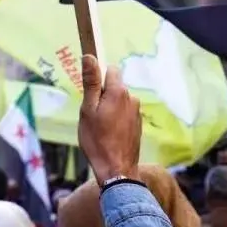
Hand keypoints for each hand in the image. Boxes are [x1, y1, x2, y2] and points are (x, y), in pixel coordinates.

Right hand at [78, 54, 141, 185]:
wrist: (116, 169)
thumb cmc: (97, 140)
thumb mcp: (88, 109)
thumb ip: (91, 82)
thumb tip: (90, 56)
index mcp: (119, 92)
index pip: (110, 69)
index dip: (98, 78)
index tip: (90, 92)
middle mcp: (132, 98)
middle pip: (115, 86)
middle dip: (103, 95)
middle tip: (92, 114)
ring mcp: (137, 112)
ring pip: (119, 101)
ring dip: (110, 108)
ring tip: (100, 127)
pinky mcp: (138, 125)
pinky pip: (124, 114)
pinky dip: (116, 119)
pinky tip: (109, 134)